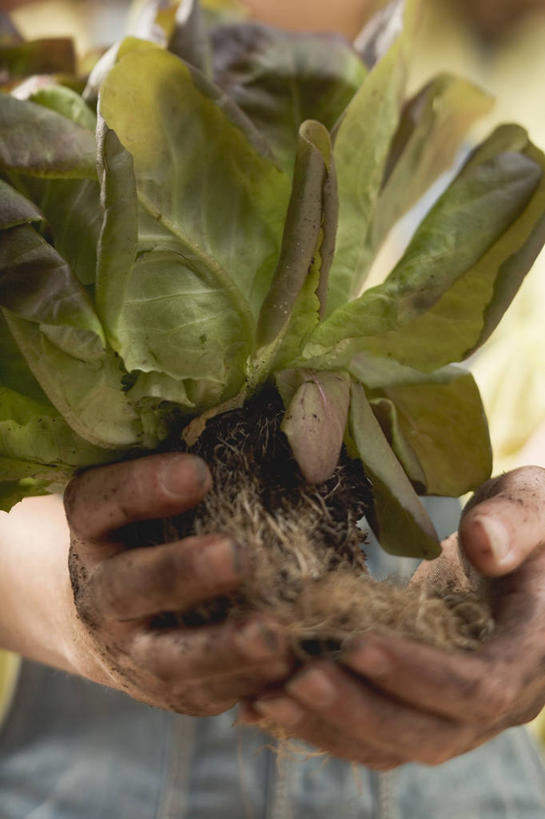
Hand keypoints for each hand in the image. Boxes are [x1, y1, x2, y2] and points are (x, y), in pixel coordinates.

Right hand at [64, 453, 291, 715]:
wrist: (106, 617)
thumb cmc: (148, 532)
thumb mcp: (150, 495)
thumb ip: (194, 471)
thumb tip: (292, 438)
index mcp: (93, 528)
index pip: (103, 502)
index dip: (145, 487)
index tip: (199, 472)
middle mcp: (103, 592)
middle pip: (131, 585)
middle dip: (182, 572)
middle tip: (236, 556)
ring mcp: (131, 650)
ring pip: (169, 657)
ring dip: (223, 649)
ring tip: (275, 636)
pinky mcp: (168, 691)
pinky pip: (207, 694)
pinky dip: (247, 685)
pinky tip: (290, 669)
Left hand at [241, 466, 544, 767]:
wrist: (529, 555)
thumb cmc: (530, 523)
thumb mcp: (534, 504)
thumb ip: (517, 521)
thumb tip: (483, 545)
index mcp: (532, 653)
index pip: (479, 686)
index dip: (418, 674)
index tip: (357, 643)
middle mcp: (501, 699)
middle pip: (432, 734)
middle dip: (360, 710)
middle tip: (297, 678)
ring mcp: (462, 712)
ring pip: (398, 747)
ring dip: (332, 726)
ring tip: (269, 698)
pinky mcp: (426, 707)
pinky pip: (377, 735)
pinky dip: (325, 724)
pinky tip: (271, 702)